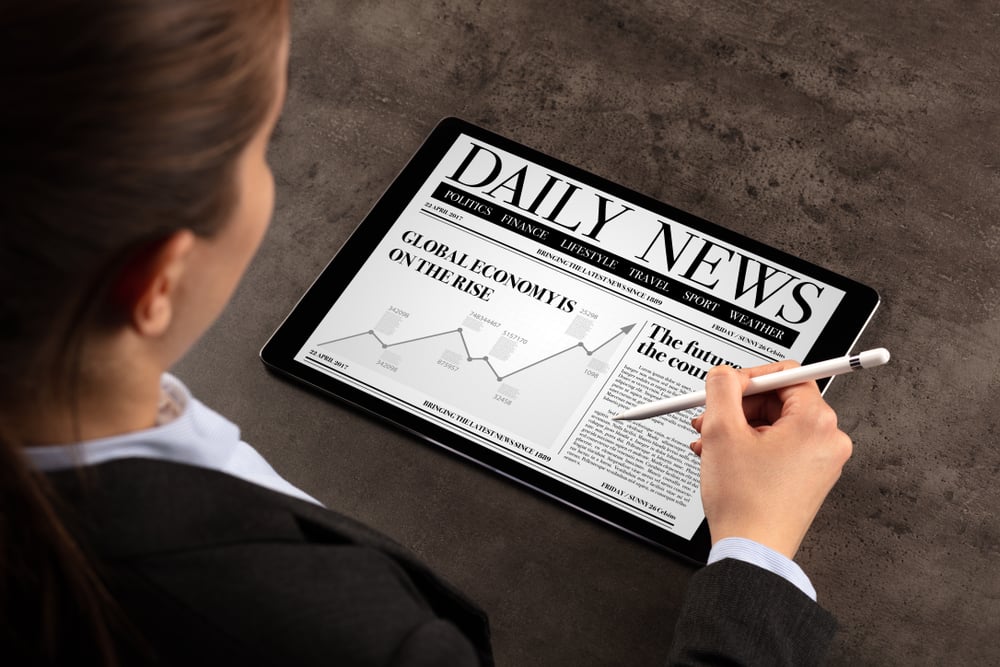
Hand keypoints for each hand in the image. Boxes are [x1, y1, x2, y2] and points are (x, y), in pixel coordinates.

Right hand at [690, 362, 852, 559]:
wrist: (752, 551)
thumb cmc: (745, 503)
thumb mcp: (722, 432)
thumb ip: (722, 389)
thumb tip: (725, 374)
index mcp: (816, 423)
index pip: (787, 375)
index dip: (750, 378)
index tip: (727, 387)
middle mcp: (828, 440)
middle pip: (780, 400)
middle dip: (739, 407)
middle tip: (711, 416)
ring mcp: (821, 462)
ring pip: (775, 425)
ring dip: (739, 428)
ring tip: (710, 442)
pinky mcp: (810, 478)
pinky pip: (780, 447)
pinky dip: (751, 447)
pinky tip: (724, 457)